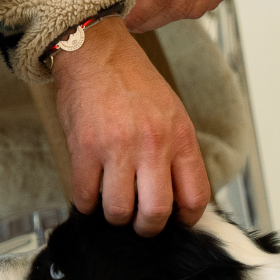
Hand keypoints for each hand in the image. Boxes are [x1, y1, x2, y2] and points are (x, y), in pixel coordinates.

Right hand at [51, 15, 209, 232]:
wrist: (95, 52)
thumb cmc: (132, 81)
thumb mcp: (171, 112)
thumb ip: (176, 152)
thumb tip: (176, 195)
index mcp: (179, 136)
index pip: (194, 196)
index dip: (185, 219)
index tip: (175, 220)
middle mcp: (152, 143)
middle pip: (156, 213)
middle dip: (147, 228)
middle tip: (140, 222)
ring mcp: (117, 147)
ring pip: (118, 211)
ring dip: (114, 215)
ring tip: (112, 202)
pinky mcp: (84, 148)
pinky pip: (85, 197)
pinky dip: (86, 203)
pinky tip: (90, 191)